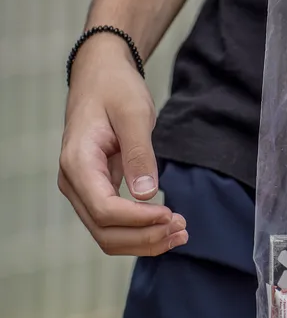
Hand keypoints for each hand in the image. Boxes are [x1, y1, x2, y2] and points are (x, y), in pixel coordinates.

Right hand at [58, 35, 187, 255]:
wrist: (102, 76)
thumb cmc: (115, 89)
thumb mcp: (134, 114)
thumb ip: (139, 153)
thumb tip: (146, 196)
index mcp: (78, 163)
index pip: (104, 210)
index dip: (139, 220)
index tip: (171, 215)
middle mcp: (73, 182)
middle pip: (104, 230)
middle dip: (144, 238)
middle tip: (182, 229)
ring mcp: (82, 188)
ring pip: (107, 233)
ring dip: (143, 240)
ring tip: (180, 234)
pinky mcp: (96, 189)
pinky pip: (113, 222)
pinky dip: (139, 230)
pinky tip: (166, 227)